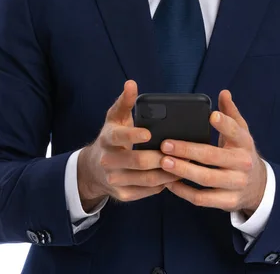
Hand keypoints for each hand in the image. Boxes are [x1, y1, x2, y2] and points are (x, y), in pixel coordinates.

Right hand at [77, 80, 180, 208]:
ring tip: (185, 163)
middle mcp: (108, 161)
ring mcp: (115, 180)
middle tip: (181, 151)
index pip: (119, 137)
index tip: (149, 134)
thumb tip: (131, 83)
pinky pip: (148, 191)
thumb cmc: (112, 138)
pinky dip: (164, 184)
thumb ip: (125, 101)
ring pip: (146, 179)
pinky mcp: (124, 195)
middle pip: (138, 161)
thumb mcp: (115, 118)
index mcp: (107, 138)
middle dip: (160, 157)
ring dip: (168, 172)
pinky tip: (177, 175)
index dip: (134, 135)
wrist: (93, 169)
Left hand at [160, 90, 266, 216]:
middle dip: (187, 150)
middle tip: (166, 144)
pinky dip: (185, 192)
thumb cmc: (241, 152)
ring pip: (206, 179)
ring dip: (183, 171)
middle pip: (212, 157)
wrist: (258, 186)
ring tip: (164, 162)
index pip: (235, 131)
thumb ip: (231, 112)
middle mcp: (242, 163)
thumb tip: (224, 92)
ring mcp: (235, 184)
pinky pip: (203, 199)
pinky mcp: (228, 201)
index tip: (210, 116)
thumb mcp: (241, 132)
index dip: (224, 124)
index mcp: (244, 143)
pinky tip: (170, 183)